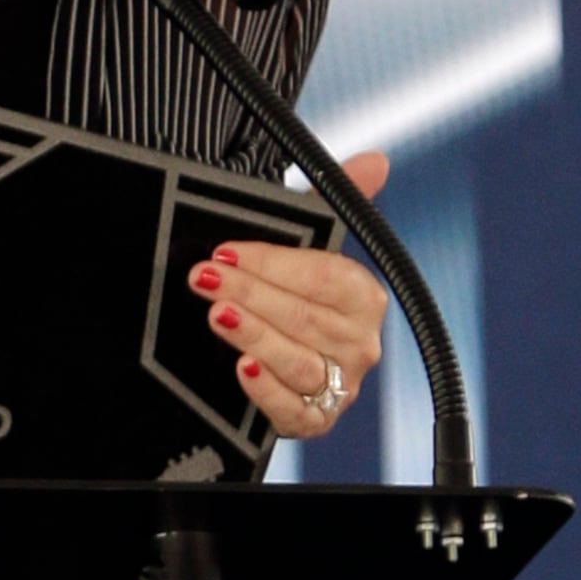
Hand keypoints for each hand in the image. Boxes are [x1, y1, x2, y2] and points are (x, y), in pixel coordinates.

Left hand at [191, 151, 389, 440]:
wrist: (281, 358)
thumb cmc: (297, 294)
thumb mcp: (310, 246)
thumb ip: (340, 201)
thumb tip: (376, 159)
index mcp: (364, 297)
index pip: (324, 276)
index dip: (274, 263)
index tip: (227, 251)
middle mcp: (359, 343)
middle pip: (305, 317)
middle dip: (250, 294)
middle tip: (205, 278)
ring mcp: (339, 385)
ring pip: (299, 362)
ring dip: (255, 337)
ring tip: (218, 315)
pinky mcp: (314, 420)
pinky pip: (295, 412)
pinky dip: (267, 391)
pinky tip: (242, 368)